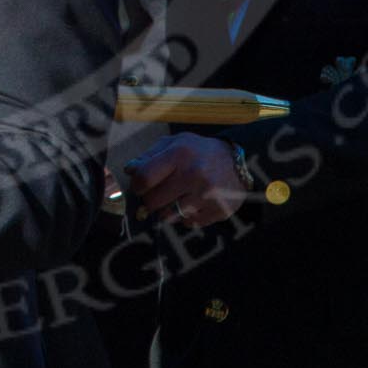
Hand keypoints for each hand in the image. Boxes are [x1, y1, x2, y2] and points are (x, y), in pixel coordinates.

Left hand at [122, 134, 245, 228]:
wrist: (237, 161)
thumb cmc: (199, 152)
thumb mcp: (176, 143)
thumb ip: (150, 155)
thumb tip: (129, 170)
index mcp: (180, 154)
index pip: (144, 179)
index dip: (137, 186)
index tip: (140, 186)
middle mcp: (193, 175)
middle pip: (154, 202)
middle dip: (151, 200)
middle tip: (159, 194)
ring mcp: (207, 196)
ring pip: (169, 216)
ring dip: (167, 210)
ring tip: (176, 198)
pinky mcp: (218, 211)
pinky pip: (188, 224)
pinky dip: (186, 217)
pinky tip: (193, 204)